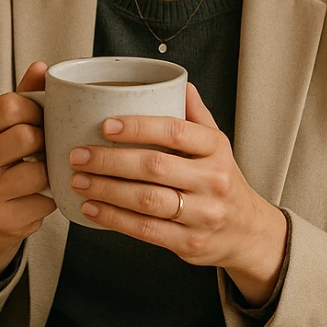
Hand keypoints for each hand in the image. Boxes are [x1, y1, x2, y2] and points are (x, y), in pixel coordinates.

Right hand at [0, 61, 56, 282]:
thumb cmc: (11, 155)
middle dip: (45, 140)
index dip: (36, 109)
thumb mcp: (15, 122)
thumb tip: (41, 66)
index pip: (8, 104)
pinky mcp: (1, 219)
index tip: (43, 118)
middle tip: (47, 146)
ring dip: (51, 171)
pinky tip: (44, 194)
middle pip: (24, 136)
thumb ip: (28, 93)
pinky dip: (52, 197)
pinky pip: (43, 202)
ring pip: (36, 172)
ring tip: (48, 169)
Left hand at [68, 82, 287, 304]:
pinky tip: (92, 208)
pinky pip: (146, 230)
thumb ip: (196, 115)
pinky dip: (114, 219)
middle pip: (154, 166)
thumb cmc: (222, 179)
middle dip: (110, 160)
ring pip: (147, 200)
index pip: (175, 131)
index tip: (105, 125)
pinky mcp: (190, 242)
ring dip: (107, 190)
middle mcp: (213, 179)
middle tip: (78, 155)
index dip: (138, 127)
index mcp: (216, 148)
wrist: (248, 231)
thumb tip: (179, 83)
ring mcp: (203, 214)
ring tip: (78, 180)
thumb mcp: (217, 144)